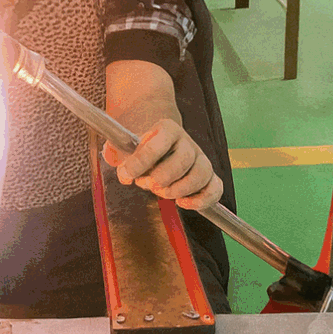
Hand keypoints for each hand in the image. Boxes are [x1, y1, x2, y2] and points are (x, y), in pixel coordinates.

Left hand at [103, 118, 222, 210]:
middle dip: (162, 177)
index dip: (141, 162)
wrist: (159, 143)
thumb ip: (117, 152)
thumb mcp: (125, 145)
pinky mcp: (208, 176)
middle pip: (183, 160)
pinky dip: (201, 199)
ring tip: (161, 193)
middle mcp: (187, 142)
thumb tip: (121, 168)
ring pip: (201, 174)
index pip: (158, 145)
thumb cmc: (141, 147)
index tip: (126, 175)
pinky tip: (182, 203)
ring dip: (179, 189)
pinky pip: (215, 188)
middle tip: (147, 184)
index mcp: (167, 129)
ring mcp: (200, 159)